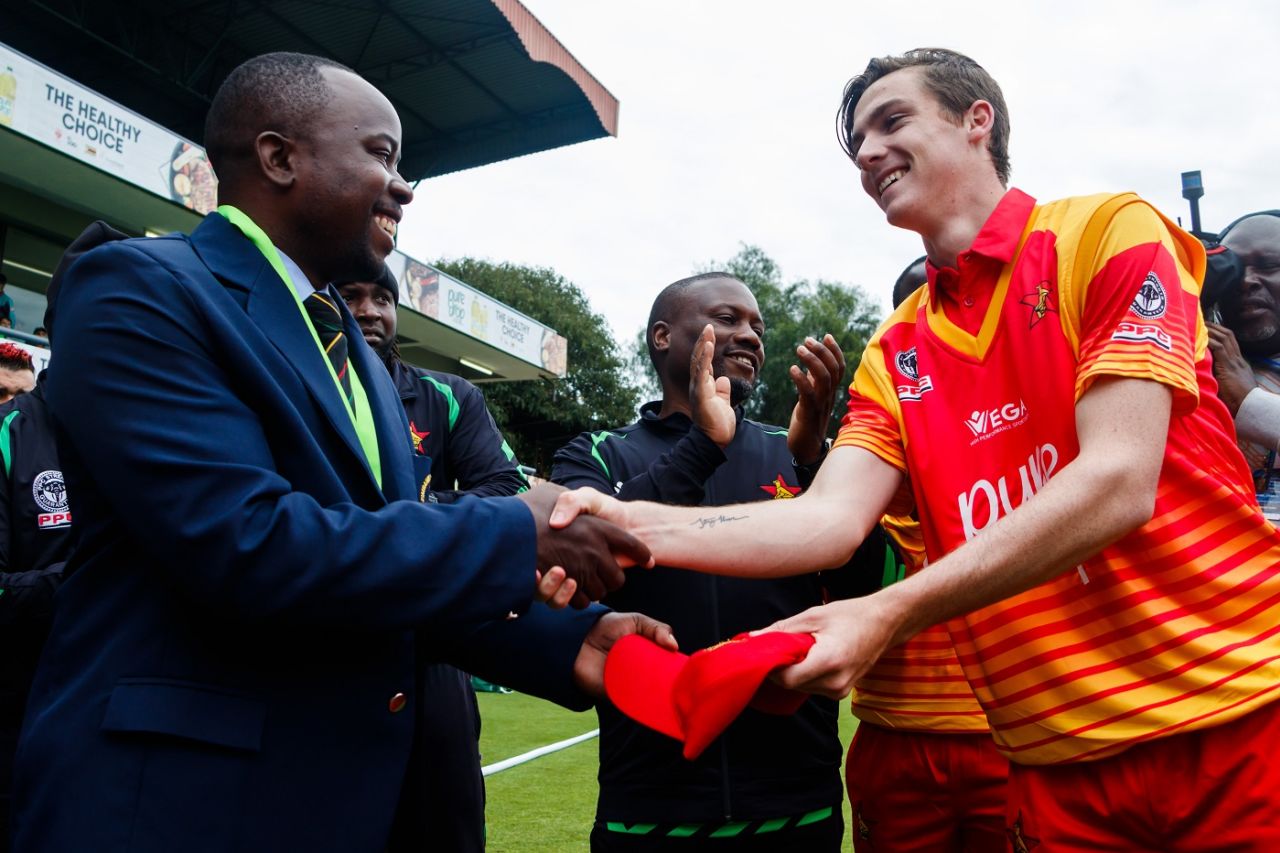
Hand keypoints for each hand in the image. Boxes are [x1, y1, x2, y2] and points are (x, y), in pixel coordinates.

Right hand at [517, 483, 649, 608]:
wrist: (505, 534)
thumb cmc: (528, 511)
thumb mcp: (553, 493)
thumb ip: (572, 502)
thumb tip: (575, 516)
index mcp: (596, 527)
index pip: (631, 544)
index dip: (641, 554)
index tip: (648, 561)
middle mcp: (594, 550)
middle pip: (618, 577)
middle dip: (611, 578)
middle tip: (602, 574)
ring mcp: (581, 570)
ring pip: (601, 591)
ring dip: (593, 589)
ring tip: (581, 580)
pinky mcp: (566, 587)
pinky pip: (582, 600)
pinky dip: (577, 597)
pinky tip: (569, 587)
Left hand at [572, 611, 677, 696]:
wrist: (577, 640)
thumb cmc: (607, 628)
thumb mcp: (635, 621)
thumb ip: (656, 628)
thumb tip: (674, 645)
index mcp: (650, 655)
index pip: (669, 665)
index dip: (680, 669)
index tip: (689, 670)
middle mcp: (643, 672)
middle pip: (663, 684)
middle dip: (673, 686)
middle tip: (682, 685)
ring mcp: (631, 685)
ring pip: (651, 696)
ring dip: (660, 698)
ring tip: (671, 697)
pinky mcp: (617, 696)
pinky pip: (633, 704)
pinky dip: (641, 706)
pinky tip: (652, 705)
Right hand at [690, 324, 735, 447]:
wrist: (715, 440)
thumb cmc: (718, 424)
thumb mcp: (723, 402)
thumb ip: (722, 390)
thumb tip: (723, 379)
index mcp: (704, 386)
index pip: (704, 362)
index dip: (706, 347)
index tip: (710, 332)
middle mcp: (698, 385)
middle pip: (698, 358)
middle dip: (703, 341)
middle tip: (708, 325)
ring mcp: (698, 388)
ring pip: (698, 362)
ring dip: (702, 345)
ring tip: (707, 331)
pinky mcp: (701, 393)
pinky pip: (702, 372)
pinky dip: (704, 357)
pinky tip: (707, 345)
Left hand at [756, 596, 895, 698]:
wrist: (885, 623)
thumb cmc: (850, 615)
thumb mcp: (813, 616)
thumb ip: (781, 630)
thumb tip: (751, 639)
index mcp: (829, 661)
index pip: (787, 678)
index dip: (771, 667)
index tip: (765, 652)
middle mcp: (835, 682)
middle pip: (792, 685)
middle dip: (780, 668)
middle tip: (778, 647)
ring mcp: (840, 691)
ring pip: (800, 688)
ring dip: (792, 671)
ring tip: (799, 649)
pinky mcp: (841, 692)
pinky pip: (812, 687)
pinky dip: (805, 674)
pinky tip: (810, 657)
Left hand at [787, 334, 844, 464]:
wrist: (806, 449)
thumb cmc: (808, 422)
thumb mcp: (812, 399)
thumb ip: (814, 383)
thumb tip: (811, 366)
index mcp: (831, 392)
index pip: (839, 368)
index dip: (835, 351)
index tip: (826, 336)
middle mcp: (829, 397)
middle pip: (833, 369)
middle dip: (822, 351)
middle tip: (807, 340)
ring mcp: (820, 405)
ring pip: (823, 378)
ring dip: (812, 360)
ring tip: (799, 349)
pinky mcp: (808, 413)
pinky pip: (808, 393)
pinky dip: (801, 379)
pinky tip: (792, 369)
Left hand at [1208, 323, 1257, 415]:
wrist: (1249, 406)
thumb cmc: (1237, 401)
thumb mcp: (1228, 385)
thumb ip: (1219, 376)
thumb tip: (1204, 373)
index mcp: (1239, 363)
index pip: (1230, 342)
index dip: (1220, 333)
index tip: (1209, 327)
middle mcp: (1238, 359)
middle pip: (1228, 336)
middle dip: (1215, 327)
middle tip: (1202, 321)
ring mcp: (1234, 361)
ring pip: (1224, 339)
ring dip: (1211, 331)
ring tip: (1200, 324)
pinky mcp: (1229, 366)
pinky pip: (1220, 348)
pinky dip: (1210, 341)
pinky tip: (1201, 337)